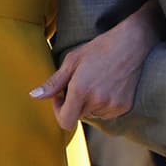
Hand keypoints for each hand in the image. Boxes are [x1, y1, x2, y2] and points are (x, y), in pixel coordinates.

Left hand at [32, 0, 163, 131]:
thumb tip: (33, 96)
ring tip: (96, 82)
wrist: (131, 44)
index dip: (59, 112)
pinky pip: (106, 113)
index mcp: (81, 90)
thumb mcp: (72, 60)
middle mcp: (97, 101)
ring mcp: (112, 105)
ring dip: (89, 104)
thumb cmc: (99, 48)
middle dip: (73, 104)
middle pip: (78, 116)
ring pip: (92, 114)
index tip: (61, 97)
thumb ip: (53, 83)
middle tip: (79, 83)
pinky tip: (107, 85)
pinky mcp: (124, 106)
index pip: (65, 122)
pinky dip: (103, 104)